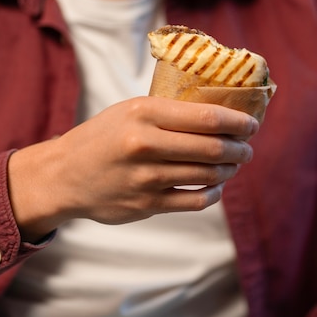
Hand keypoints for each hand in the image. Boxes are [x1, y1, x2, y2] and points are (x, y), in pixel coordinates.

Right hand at [8, 96, 257, 239]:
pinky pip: (195, 200)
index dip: (237, 121)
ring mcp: (146, 178)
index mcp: (143, 113)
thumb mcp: (128, 111)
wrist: (64, 175)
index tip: (251, 124)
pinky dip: (213, 193)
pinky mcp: (147, 205)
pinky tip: (215, 187)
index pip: (206, 116)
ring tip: (233, 165)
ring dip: (229, 170)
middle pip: (212, 148)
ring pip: (208, 175)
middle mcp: (145, 145)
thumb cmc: (102, 137)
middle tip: (247, 149)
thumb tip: (218, 115)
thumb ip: (168, 112)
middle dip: (240, 149)